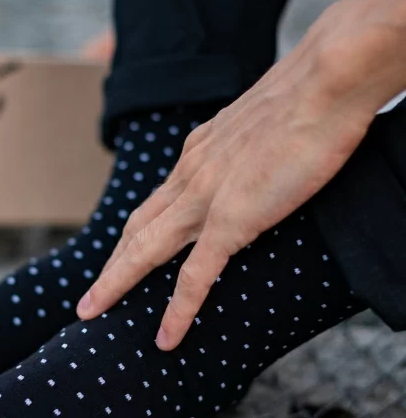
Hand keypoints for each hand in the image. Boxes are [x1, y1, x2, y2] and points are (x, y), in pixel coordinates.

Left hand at [77, 27, 378, 349]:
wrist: (328, 78)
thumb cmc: (311, 96)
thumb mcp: (264, 126)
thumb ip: (250, 152)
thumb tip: (257, 167)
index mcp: (199, 151)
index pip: (157, 200)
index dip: (135, 232)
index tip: (123, 253)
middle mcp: (191, 173)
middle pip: (136, 228)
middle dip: (109, 264)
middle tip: (89, 295)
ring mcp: (207, 197)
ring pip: (145, 250)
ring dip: (115, 284)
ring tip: (90, 314)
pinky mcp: (233, 218)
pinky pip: (197, 276)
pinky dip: (178, 311)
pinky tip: (166, 339)